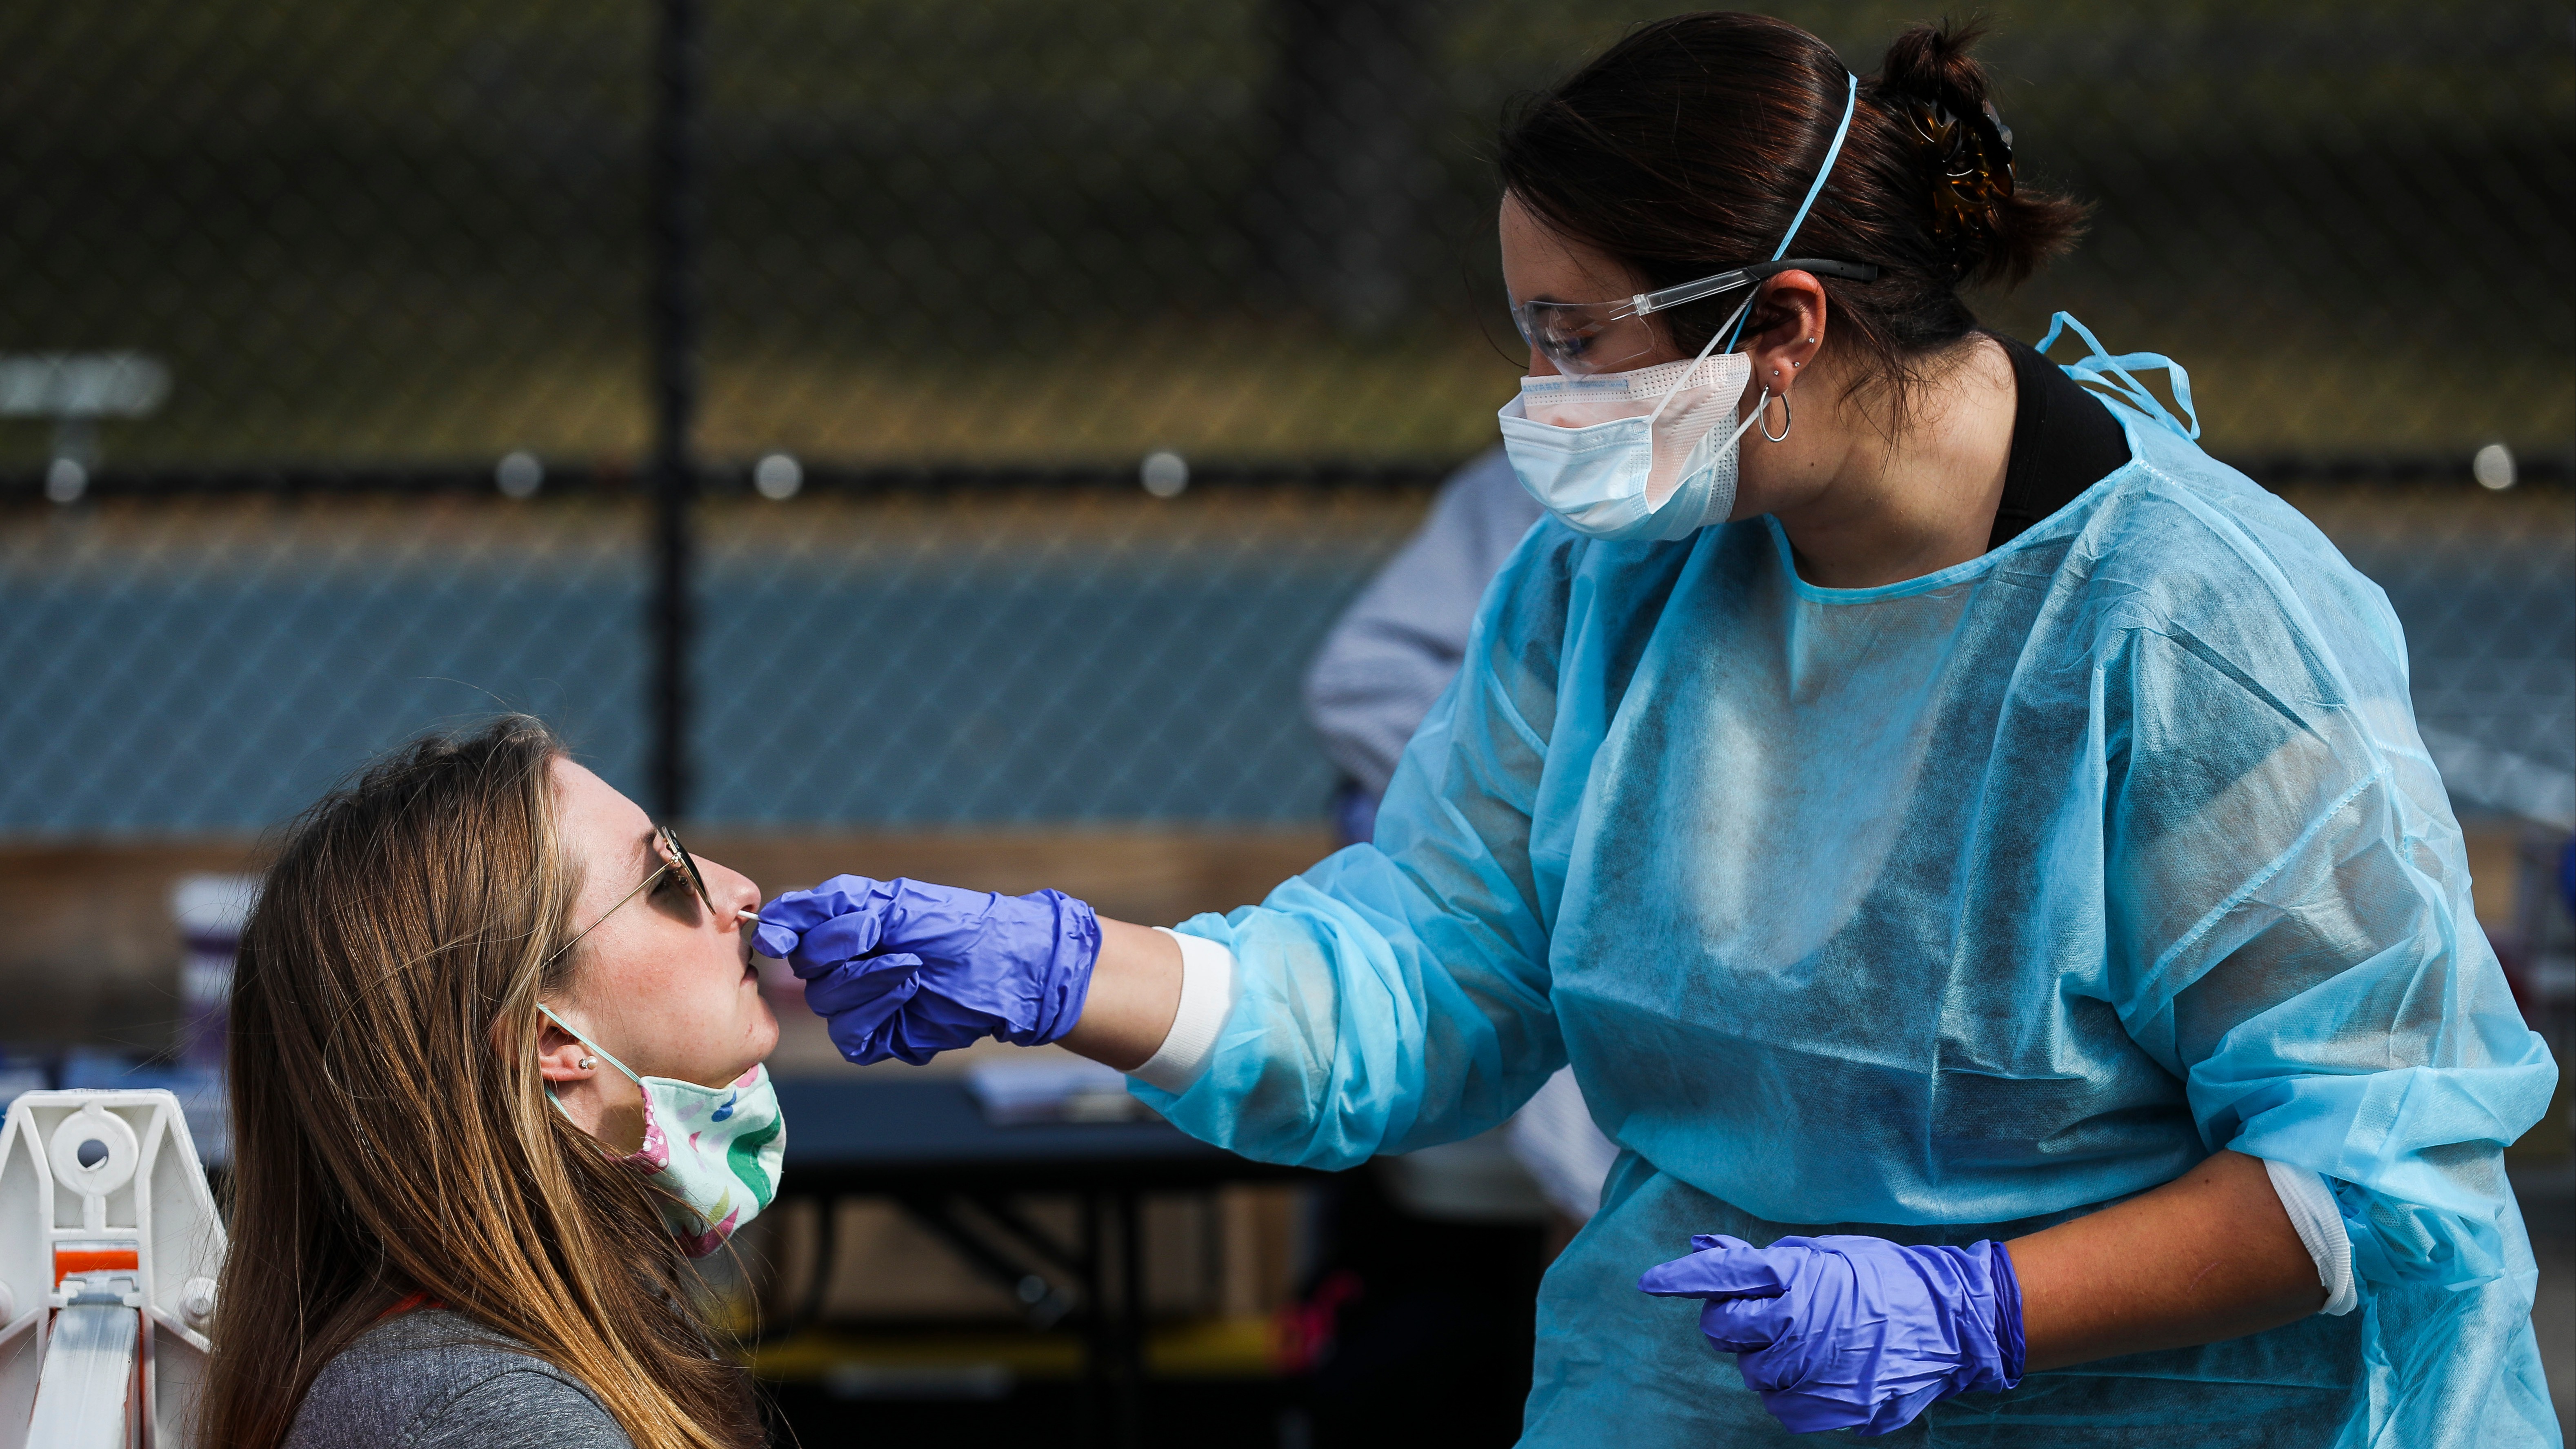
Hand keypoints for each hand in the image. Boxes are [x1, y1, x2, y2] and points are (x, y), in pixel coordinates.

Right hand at [754, 875, 1100, 1065]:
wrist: (1006, 966)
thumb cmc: (954, 925)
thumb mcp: (890, 903)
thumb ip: (827, 908)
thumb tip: (770, 924)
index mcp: (847, 926)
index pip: (791, 931)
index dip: (784, 934)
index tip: (781, 938)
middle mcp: (849, 964)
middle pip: (805, 971)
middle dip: (841, 954)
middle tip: (881, 940)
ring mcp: (865, 1003)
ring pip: (828, 1003)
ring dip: (867, 982)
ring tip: (910, 966)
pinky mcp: (882, 1036)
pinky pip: (852, 1036)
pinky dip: (877, 1013)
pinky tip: (908, 995)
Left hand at [1637, 1233, 2022, 1435]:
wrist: (1950, 1322)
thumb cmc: (1884, 1279)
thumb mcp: (1825, 1254)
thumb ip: (1762, 1258)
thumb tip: (1704, 1248)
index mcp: (1798, 1276)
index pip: (1725, 1274)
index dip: (1683, 1277)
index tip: (1650, 1282)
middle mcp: (1800, 1321)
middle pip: (1726, 1328)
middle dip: (1728, 1322)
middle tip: (1756, 1317)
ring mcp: (1815, 1368)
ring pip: (1751, 1373)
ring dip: (1762, 1360)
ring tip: (1799, 1344)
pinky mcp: (1832, 1406)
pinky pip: (1780, 1407)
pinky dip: (1786, 1392)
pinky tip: (1812, 1374)